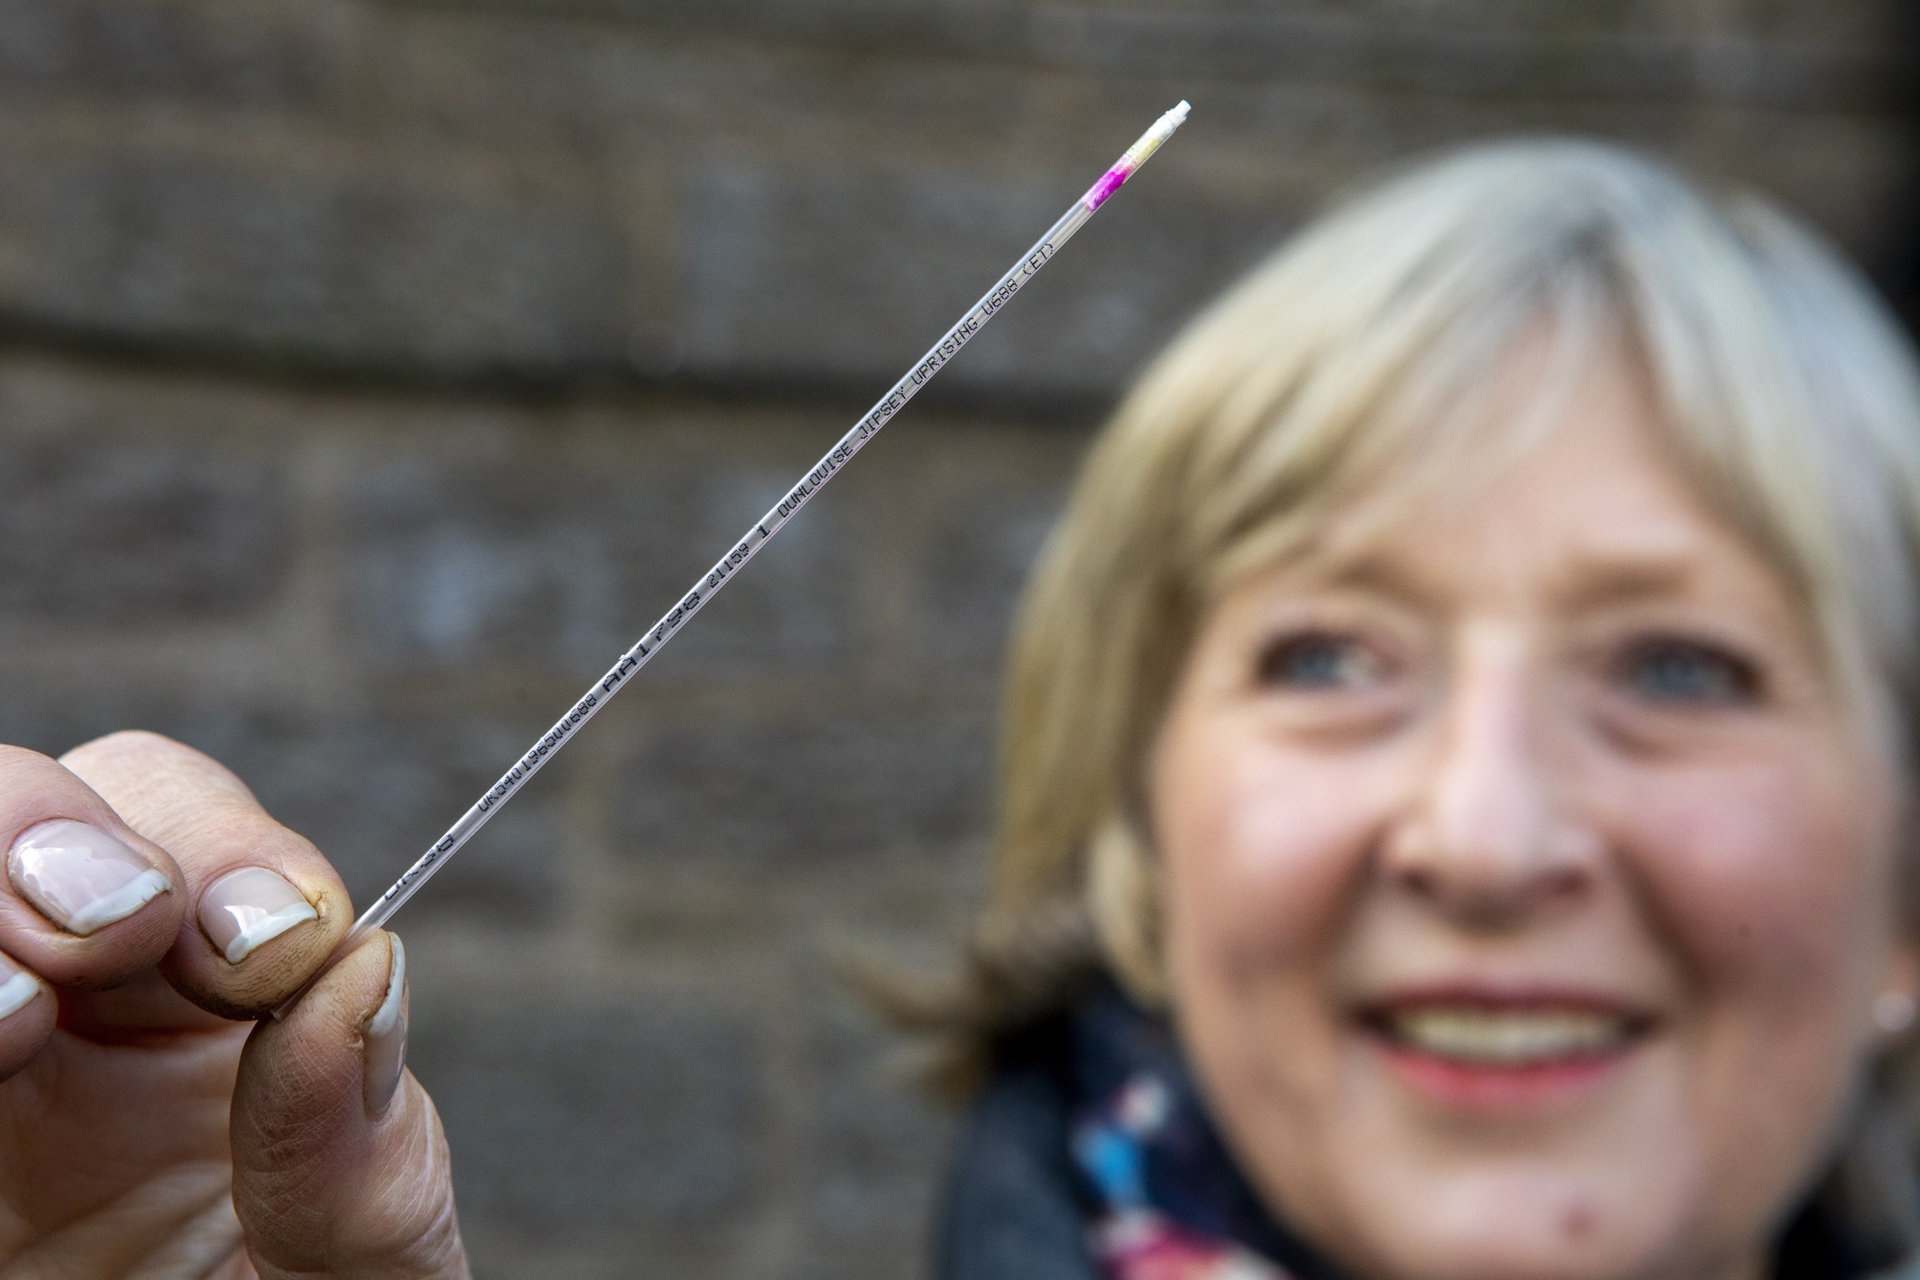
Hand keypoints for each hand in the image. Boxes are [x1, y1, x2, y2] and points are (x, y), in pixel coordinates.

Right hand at [0, 731, 467, 1278]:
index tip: (269, 945)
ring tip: (10, 1020)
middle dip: (62, 830)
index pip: (200, 835)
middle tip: (114, 927)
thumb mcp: (360, 1278)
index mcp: (210, 1012)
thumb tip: (366, 970)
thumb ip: (368, 1151)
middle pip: (39, 805)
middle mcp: (71, 1010)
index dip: (232, 851)